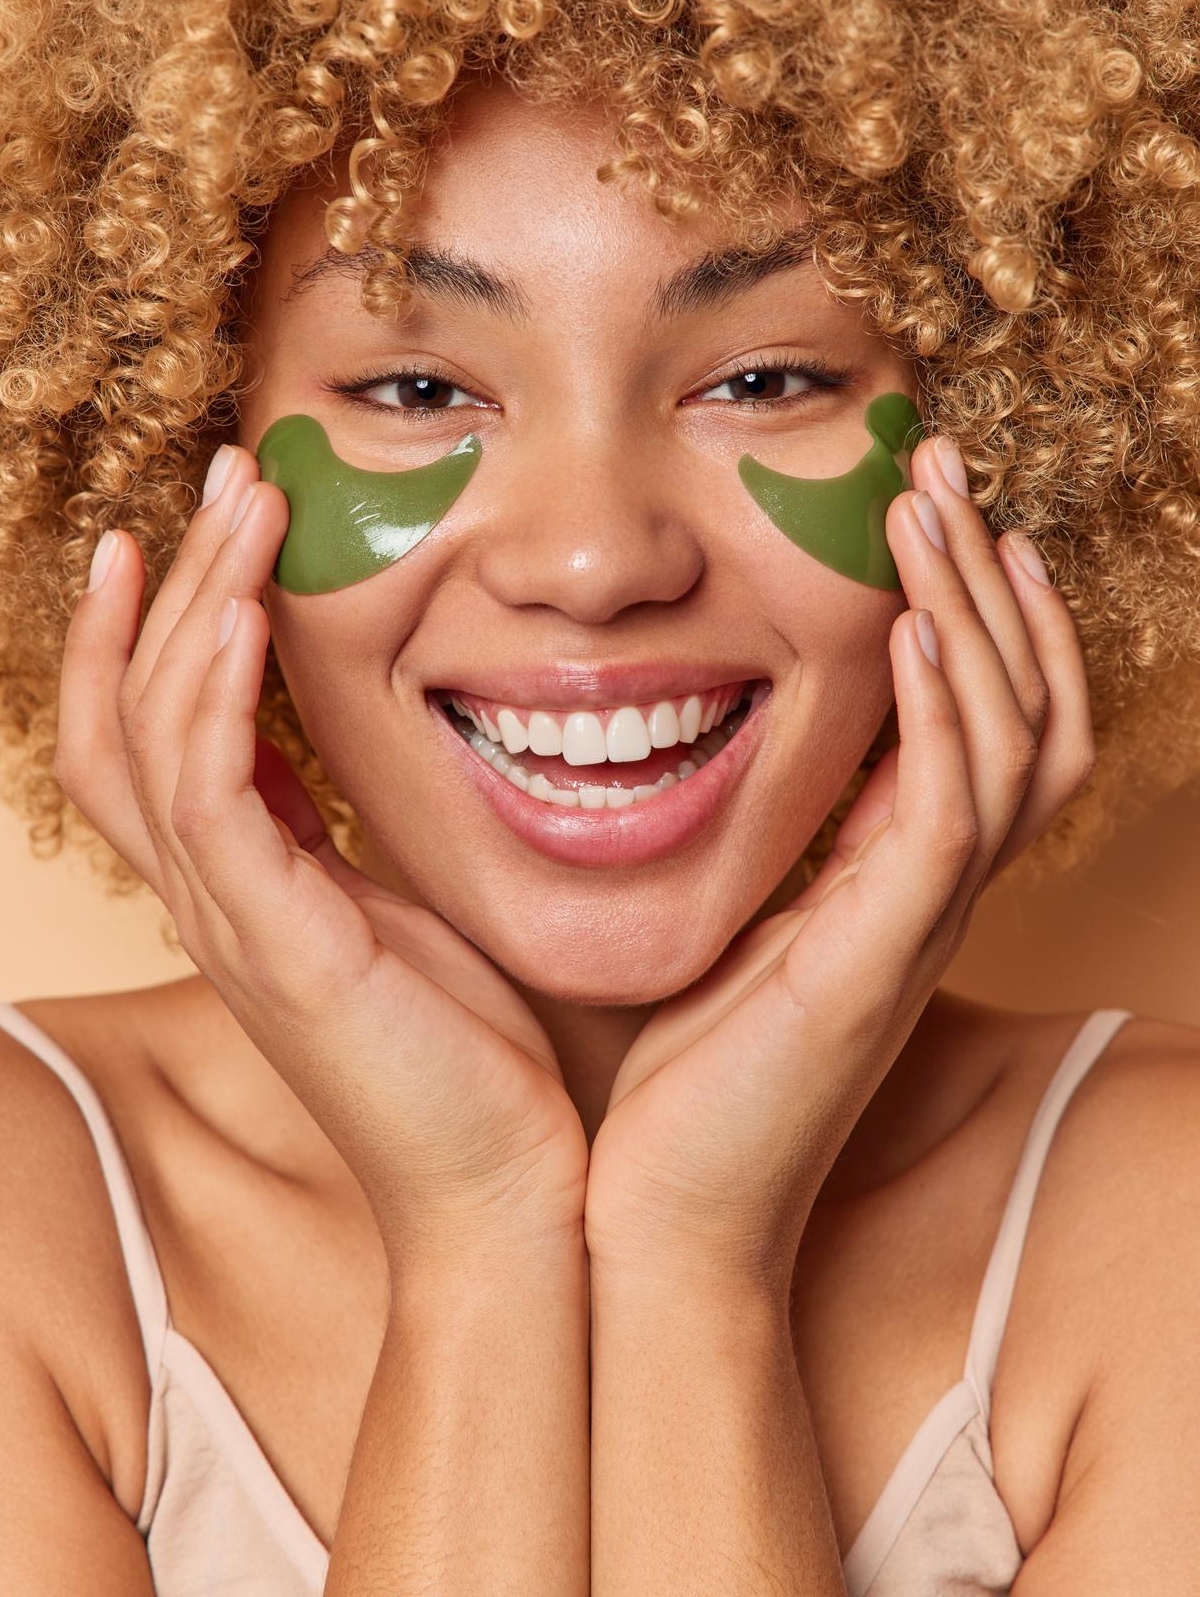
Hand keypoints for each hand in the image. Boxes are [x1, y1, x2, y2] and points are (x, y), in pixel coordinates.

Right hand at [54, 445, 586, 1278]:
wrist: (514, 1194)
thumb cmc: (476, 1057)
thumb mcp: (403, 910)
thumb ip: (350, 833)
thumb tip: (345, 749)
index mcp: (243, 889)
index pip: (138, 743)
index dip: (138, 638)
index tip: (184, 534)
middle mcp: (213, 900)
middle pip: (122, 716)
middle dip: (165, 587)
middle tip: (225, 478)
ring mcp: (232, 924)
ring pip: (151, 734)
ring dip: (190, 605)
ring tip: (240, 504)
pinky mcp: (277, 944)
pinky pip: (205, 794)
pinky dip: (210, 691)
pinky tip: (240, 613)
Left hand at [583, 434, 1094, 1294]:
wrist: (648, 1212)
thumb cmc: (666, 1072)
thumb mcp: (719, 914)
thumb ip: (749, 830)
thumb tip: (707, 730)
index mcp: (892, 882)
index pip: (993, 726)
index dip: (985, 617)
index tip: (930, 512)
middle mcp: (927, 897)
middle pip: (1032, 712)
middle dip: (993, 581)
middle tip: (939, 467)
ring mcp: (917, 928)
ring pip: (1012, 744)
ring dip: (978, 615)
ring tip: (929, 507)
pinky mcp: (880, 960)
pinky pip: (950, 816)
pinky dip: (946, 714)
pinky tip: (913, 629)